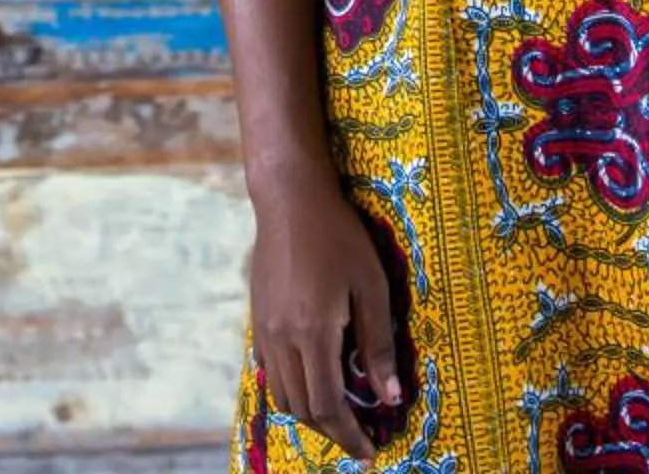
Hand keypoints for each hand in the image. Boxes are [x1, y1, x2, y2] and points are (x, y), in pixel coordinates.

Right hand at [249, 172, 402, 457]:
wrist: (289, 200)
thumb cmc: (339, 236)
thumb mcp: (371, 286)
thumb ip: (378, 344)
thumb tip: (390, 396)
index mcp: (313, 333)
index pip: (328, 405)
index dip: (349, 435)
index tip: (370, 450)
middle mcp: (282, 339)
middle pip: (302, 408)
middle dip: (331, 431)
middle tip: (359, 437)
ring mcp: (264, 329)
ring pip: (283, 394)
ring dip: (310, 413)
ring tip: (339, 414)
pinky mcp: (258, 318)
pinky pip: (271, 371)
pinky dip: (292, 388)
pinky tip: (313, 379)